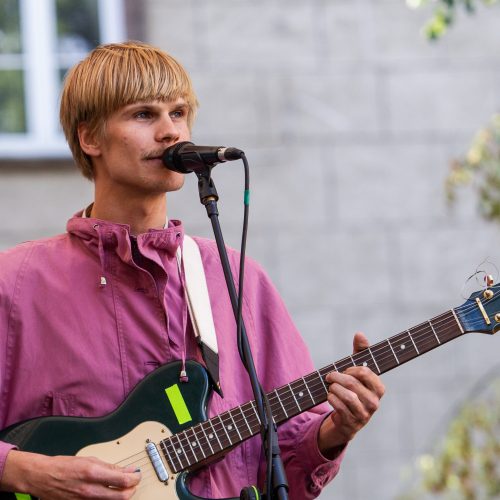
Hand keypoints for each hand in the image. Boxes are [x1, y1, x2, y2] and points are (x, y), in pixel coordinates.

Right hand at [1, 450, 140, 498]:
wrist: (43, 477)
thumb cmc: (64, 466)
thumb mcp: (89, 460)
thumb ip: (110, 467)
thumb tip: (126, 470)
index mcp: (93, 473)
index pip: (123, 480)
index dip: (135, 477)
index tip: (137, 474)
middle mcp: (90, 490)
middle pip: (122, 496)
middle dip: (132, 489)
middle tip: (133, 482)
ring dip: (122, 495)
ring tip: (122, 487)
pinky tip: (108, 493)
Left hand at [318, 332, 384, 456]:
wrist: (346, 418)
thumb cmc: (354, 388)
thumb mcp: (357, 370)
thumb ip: (361, 352)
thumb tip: (360, 334)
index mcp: (379, 388)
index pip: (365, 372)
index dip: (351, 369)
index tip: (345, 369)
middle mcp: (374, 403)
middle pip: (352, 384)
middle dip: (337, 377)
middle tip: (330, 376)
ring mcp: (364, 415)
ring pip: (346, 396)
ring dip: (333, 388)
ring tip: (330, 387)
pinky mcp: (352, 423)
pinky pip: (339, 407)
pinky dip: (331, 398)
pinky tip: (330, 396)